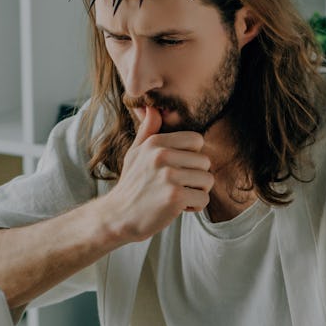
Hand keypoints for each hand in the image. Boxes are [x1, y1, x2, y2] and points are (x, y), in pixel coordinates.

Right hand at [103, 106, 213, 241]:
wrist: (118, 217)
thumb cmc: (131, 185)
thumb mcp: (135, 154)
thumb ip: (148, 131)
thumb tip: (153, 108)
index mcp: (156, 143)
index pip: (197, 140)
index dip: (192, 157)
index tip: (178, 169)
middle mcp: (162, 155)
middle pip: (205, 161)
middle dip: (196, 177)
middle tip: (177, 186)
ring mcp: (169, 176)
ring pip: (207, 180)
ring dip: (196, 192)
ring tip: (177, 196)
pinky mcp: (175, 196)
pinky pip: (204, 198)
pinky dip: (194, 206)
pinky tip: (177, 208)